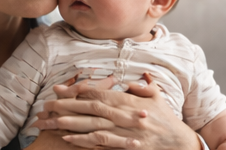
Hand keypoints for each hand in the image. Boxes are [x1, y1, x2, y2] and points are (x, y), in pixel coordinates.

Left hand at [37, 73, 197, 149]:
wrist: (177, 143)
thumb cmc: (166, 119)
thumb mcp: (157, 97)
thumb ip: (142, 86)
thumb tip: (128, 81)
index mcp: (131, 102)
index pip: (100, 94)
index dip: (79, 91)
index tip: (61, 88)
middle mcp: (124, 116)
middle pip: (91, 109)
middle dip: (68, 105)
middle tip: (48, 103)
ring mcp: (122, 133)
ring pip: (91, 126)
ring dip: (71, 123)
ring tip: (52, 121)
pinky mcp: (122, 147)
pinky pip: (99, 143)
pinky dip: (83, 140)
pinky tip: (68, 138)